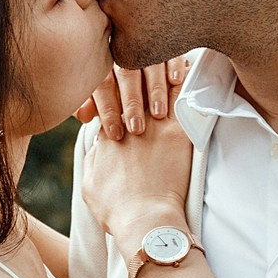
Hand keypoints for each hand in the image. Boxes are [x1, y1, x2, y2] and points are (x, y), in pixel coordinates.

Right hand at [79, 55, 195, 243]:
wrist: (144, 219)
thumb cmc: (116, 209)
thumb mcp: (88, 184)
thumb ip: (91, 160)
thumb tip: (96, 150)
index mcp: (105, 135)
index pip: (108, 103)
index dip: (115, 92)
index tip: (123, 87)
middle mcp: (127, 124)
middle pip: (129, 88)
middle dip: (136, 74)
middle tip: (146, 63)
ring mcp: (153, 126)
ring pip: (155, 88)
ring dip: (161, 72)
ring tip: (169, 59)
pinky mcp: (177, 134)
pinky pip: (182, 99)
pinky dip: (184, 82)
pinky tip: (188, 68)